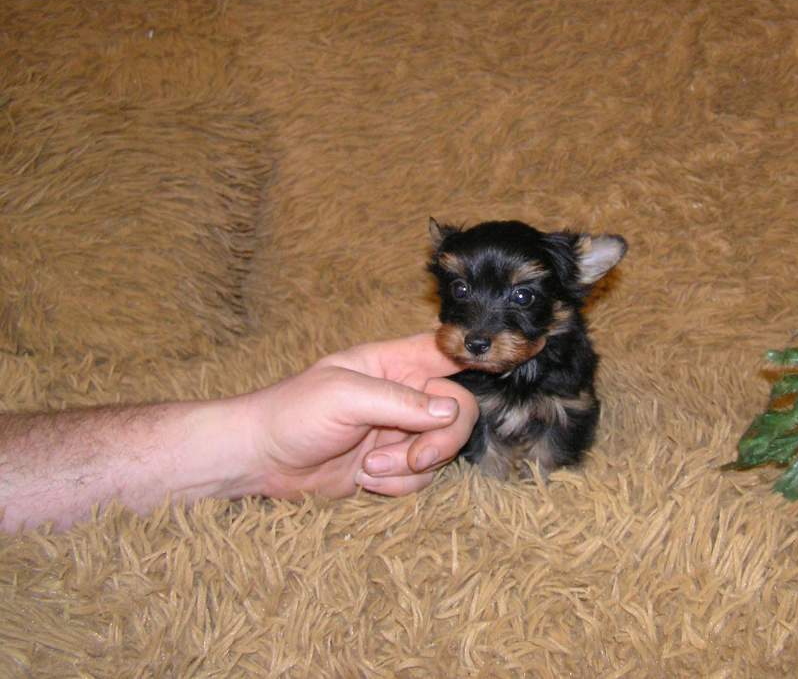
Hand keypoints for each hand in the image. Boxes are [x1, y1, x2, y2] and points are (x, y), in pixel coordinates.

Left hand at [246, 333, 476, 497]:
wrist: (260, 461)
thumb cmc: (293, 413)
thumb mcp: (344, 397)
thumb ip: (399, 402)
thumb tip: (450, 409)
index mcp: (393, 363)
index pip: (447, 352)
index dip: (476, 357)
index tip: (497, 371)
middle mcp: (404, 395)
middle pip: (458, 410)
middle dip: (441, 440)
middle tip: (414, 458)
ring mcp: (400, 432)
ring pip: (442, 450)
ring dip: (410, 467)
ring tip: (368, 469)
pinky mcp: (392, 466)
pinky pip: (422, 478)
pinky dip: (399, 485)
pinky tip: (365, 481)